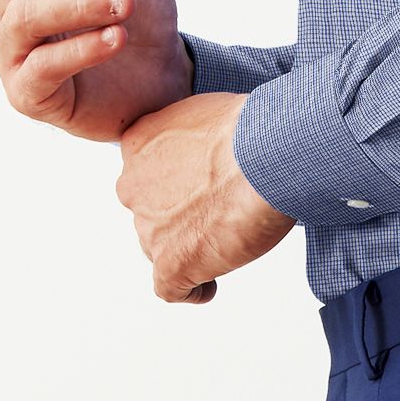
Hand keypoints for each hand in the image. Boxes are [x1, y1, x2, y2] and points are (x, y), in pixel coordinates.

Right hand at [0, 0, 194, 141]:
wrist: (160, 72)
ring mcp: (9, 51)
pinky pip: (39, 67)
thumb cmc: (132, 6)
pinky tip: (118, 37)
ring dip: (86, 4)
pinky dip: (84, 46)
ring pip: (25, 15)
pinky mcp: (27, 94)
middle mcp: (3, 4)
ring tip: (126, 6)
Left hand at [115, 91, 295, 301]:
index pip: (147, 170)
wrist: (265, 156)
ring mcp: (149, 229)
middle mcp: (134, 186)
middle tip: (217, 211)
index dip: (175, 182)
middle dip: (178, 215)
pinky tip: (210, 285)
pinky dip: (192, 288)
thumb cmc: (251, 128)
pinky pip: (171, 288)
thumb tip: (213, 148)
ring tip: (226, 242)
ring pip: (161, 247)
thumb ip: (194, 135)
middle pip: (150, 211)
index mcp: (139, 143)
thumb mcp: (208, 112)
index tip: (200, 186)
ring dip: (188, 246)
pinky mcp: (170, 264)